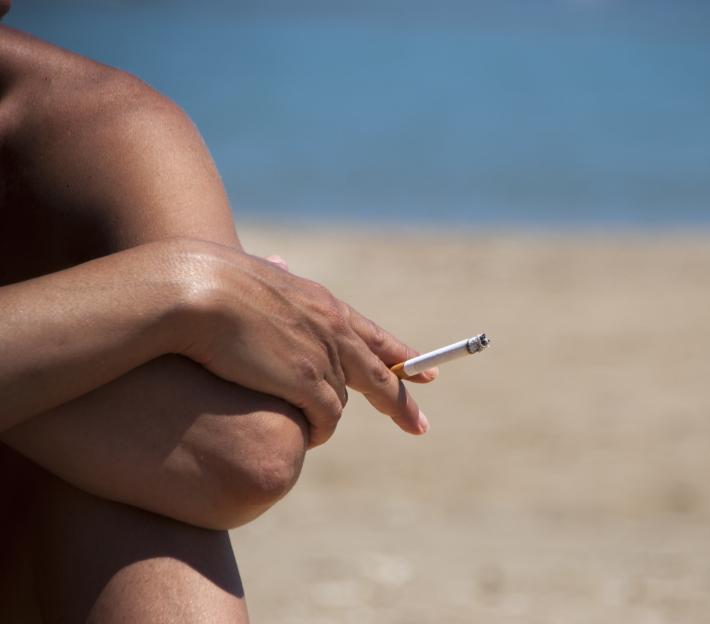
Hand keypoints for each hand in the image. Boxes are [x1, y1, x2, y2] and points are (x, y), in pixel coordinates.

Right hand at [174, 241, 436, 447]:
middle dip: (400, 402)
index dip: (398, 355)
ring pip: (341, 400)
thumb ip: (276, 284)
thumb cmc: (208, 280)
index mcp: (323, 303)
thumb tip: (279, 265)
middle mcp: (333, 329)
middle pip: (378, 374)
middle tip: (419, 425)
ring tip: (312, 425)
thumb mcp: (255, 277)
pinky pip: (326, 419)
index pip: (371, 335)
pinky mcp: (306, 382)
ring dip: (328, 414)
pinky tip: (311, 437)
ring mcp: (323, 355)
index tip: (424, 371)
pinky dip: (319, 430)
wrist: (193, 288)